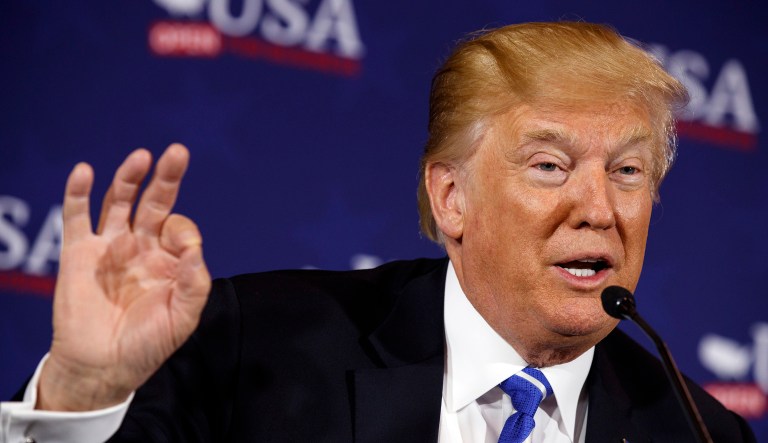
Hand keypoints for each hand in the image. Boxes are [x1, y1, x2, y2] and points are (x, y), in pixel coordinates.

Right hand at [37, 144, 210, 410]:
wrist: (103, 366)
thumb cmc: (148, 344)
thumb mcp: (184, 318)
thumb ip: (194, 283)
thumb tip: (193, 249)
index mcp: (168, 259)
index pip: (179, 227)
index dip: (183, 231)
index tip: (182, 250)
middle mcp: (140, 246)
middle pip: (154, 202)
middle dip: (166, 177)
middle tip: (178, 152)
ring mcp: (109, 246)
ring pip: (118, 201)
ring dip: (128, 178)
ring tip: (142, 157)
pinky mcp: (78, 252)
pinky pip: (76, 217)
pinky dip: (79, 193)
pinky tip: (85, 171)